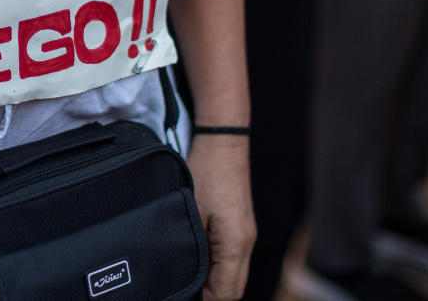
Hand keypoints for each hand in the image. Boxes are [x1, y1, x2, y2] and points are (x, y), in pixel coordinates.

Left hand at [188, 136, 254, 300]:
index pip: (226, 293)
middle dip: (212, 297)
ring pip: (235, 275)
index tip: (182, 297)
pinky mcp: (240, 227)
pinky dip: (218, 269)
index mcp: (236, 244)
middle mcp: (246, 243)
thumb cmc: (206, 171)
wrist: (224, 142)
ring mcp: (246, 235)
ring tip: (187, 281)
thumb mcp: (190, 209)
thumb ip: (191, 245)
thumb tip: (182, 273)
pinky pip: (233, 260)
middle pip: (234, 288)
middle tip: (183, 293)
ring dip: (214, 284)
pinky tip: (197, 263)